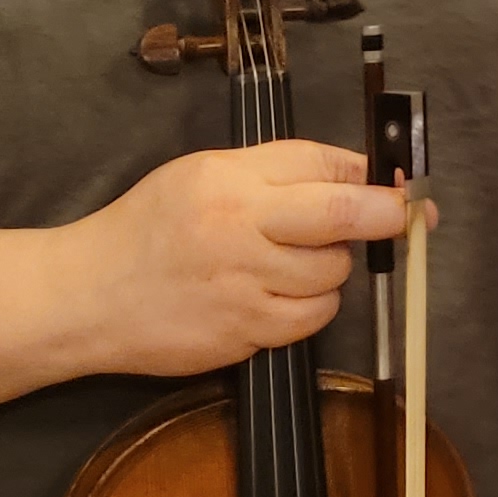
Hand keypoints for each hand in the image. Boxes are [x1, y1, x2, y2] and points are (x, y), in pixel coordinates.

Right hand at [57, 142, 404, 376]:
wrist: (87, 297)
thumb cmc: (148, 228)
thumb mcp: (202, 173)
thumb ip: (275, 169)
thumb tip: (357, 173)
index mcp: (228, 178)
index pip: (321, 164)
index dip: (373, 174)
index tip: (404, 183)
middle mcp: (239, 226)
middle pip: (341, 214)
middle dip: (386, 215)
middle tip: (411, 217)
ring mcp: (243, 284)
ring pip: (332, 273)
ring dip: (330, 269)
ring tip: (292, 263)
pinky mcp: (243, 333)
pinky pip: (311, 319)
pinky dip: (311, 308)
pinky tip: (282, 297)